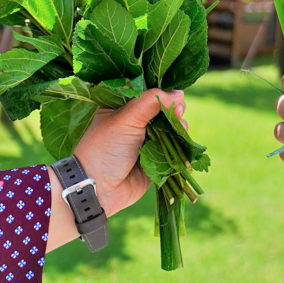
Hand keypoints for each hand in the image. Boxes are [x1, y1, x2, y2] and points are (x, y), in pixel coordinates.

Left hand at [46, 89, 186, 250]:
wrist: (98, 189)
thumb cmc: (105, 148)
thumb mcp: (126, 118)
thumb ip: (150, 102)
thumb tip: (177, 93)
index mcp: (121, 109)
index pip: (147, 95)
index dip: (163, 95)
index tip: (175, 96)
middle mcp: (133, 124)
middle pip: (161, 112)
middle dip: (173, 111)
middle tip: (180, 112)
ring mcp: (144, 143)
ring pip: (169, 131)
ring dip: (178, 127)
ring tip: (181, 127)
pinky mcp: (154, 161)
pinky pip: (171, 150)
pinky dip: (180, 146)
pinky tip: (185, 141)